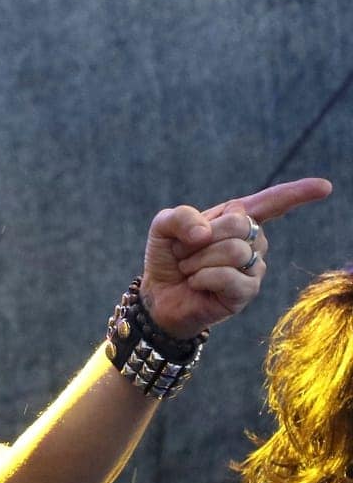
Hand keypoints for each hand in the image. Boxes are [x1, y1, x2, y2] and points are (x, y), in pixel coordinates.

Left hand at [140, 177, 331, 337]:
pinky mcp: (247, 292)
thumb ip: (180, 217)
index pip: (271, 202)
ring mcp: (253, 267)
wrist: (159, 295)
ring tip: (189, 269)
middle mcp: (252, 241)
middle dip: (202, 237)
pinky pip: (227, 276)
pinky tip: (196, 283)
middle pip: (240, 224)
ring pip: (234, 250)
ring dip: (197, 260)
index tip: (325, 187)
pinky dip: (201, 277)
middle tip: (185, 252)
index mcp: (235, 219)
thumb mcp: (164, 227)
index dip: (296, 193)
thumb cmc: (169, 258)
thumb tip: (205, 233)